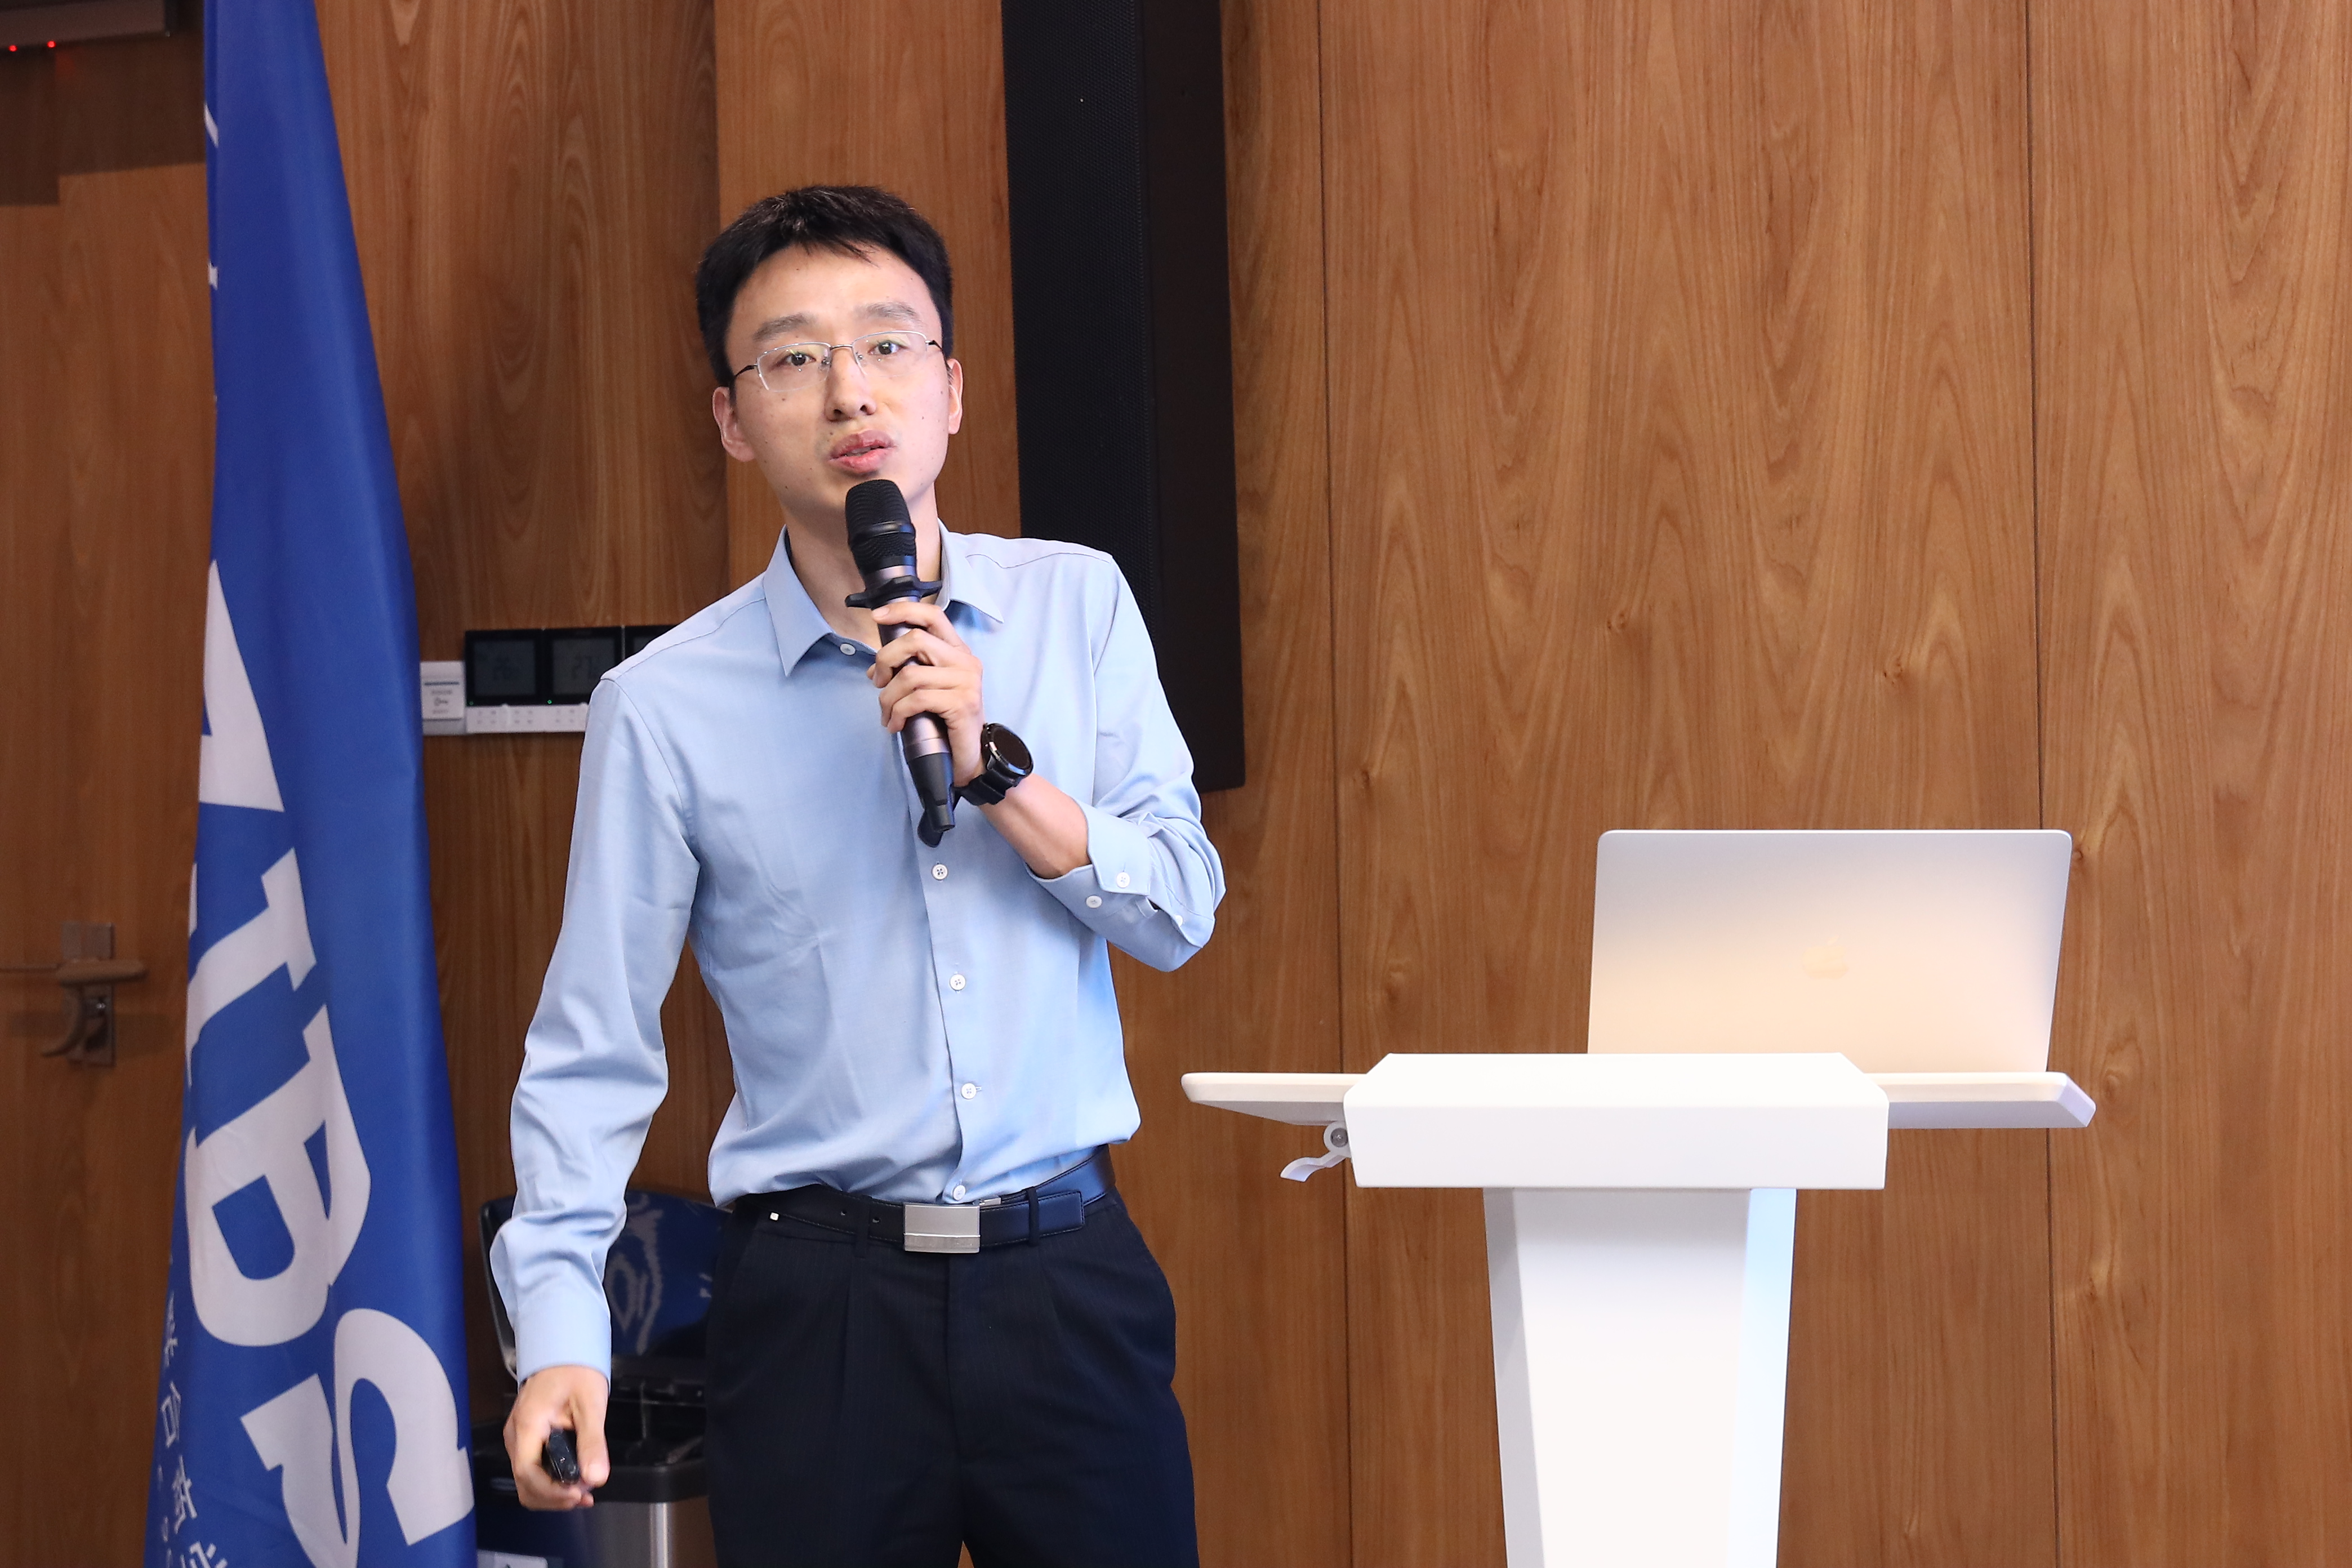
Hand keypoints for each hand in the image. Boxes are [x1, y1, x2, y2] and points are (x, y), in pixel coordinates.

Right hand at [504, 1364, 608, 1509]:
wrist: (564, 1352)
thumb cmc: (576, 1372)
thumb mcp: (591, 1404)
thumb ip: (592, 1441)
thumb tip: (596, 1478)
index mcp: (527, 1425)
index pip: (527, 1472)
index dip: (551, 1491)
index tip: (578, 1494)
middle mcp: (516, 1436)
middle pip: (524, 1483)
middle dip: (554, 1497)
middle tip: (586, 1495)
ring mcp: (519, 1440)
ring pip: (527, 1482)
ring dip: (553, 1494)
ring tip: (583, 1490)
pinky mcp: (526, 1441)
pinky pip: (533, 1471)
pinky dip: (551, 1484)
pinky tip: (574, 1482)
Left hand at [870, 598, 983, 784]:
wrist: (970, 757)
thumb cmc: (947, 723)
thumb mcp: (927, 690)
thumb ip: (907, 672)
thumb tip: (875, 670)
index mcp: (957, 652)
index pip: (933, 615)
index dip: (903, 610)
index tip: (878, 616)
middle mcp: (965, 662)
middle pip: (916, 640)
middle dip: (886, 659)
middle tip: (877, 682)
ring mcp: (966, 682)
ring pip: (911, 675)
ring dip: (888, 698)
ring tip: (887, 714)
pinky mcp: (962, 704)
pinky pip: (917, 700)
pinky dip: (898, 713)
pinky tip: (895, 725)